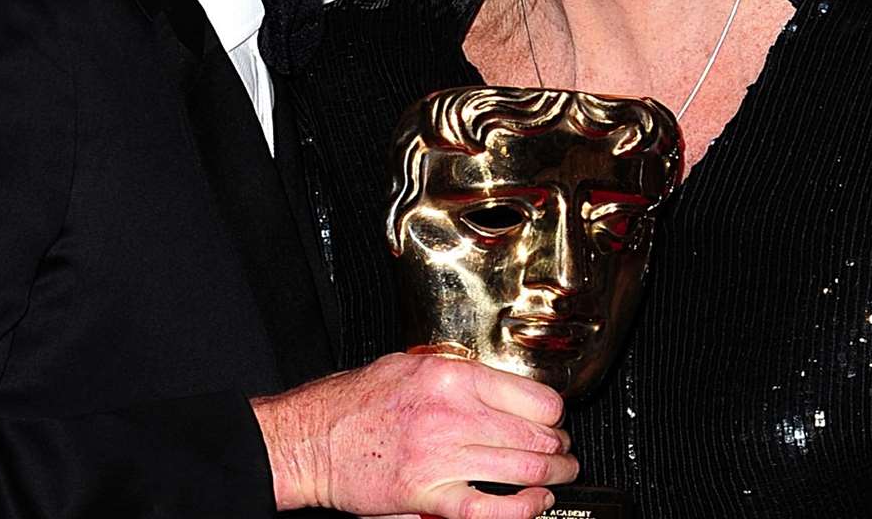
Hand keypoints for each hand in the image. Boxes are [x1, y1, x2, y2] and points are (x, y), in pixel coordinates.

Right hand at [251, 351, 575, 518]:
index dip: (554, 413)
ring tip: (558, 477)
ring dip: (552, 477)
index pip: (533, 397)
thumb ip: (453, 374)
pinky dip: (523, 508)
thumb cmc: (348, 404)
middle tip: (564, 452)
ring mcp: (441, 458)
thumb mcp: (404, 367)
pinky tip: (535, 504)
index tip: (553, 419)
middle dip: (559, 448)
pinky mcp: (428, 496)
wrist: (307, 440)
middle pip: (535, 435)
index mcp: (448, 378)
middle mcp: (450, 415)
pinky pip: (491, 507)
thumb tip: (497, 386)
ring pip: (522, 469)